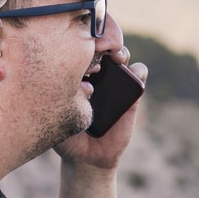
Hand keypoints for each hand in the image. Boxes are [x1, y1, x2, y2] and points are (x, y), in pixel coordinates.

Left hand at [54, 45, 144, 169]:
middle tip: (97, 48)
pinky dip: (138, 71)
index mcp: (75, 73)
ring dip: (120, 52)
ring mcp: (114, 81)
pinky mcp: (132, 93)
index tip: (76, 47)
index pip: (79, 48)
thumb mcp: (58, 117)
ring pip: (121, 54)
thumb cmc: (67, 136)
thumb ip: (60, 99)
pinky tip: (131, 76)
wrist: (87, 157)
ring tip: (115, 58)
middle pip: (101, 45)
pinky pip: (139, 74)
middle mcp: (95, 73)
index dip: (79, 42)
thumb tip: (63, 81)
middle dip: (101, 41)